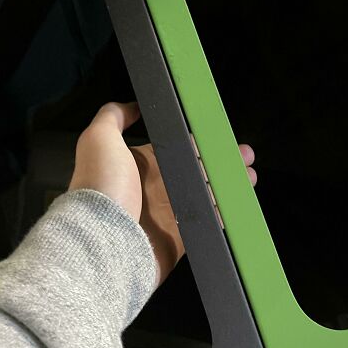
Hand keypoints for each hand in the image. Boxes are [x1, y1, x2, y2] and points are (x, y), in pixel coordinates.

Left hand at [69, 101, 256, 284]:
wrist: (100, 241)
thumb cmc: (100, 187)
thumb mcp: (98, 139)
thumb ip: (113, 116)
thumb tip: (132, 105)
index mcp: (137, 165)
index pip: (176, 149)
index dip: (199, 142)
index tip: (221, 136)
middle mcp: (152, 188)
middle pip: (195, 171)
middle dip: (220, 163)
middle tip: (245, 157)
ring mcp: (165, 215)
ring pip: (204, 196)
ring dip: (227, 187)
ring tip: (249, 178)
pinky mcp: (177, 239)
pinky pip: (205, 225)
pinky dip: (222, 215)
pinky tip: (238, 206)